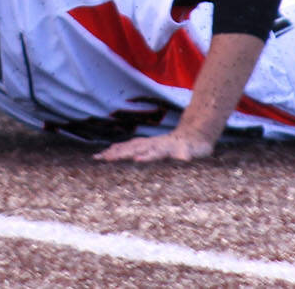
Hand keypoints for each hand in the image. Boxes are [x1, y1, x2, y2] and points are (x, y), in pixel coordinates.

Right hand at [94, 128, 216, 162]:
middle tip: (104, 158)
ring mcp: (149, 143)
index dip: (145, 156)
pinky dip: (117, 150)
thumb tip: (186, 157)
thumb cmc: (195, 147)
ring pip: (129, 147)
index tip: (135, 159)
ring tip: (99, 157)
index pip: (153, 152)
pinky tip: (107, 153)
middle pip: (135, 148)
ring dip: (114, 152)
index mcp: (165, 147)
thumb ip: (188, 153)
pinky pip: (128, 147)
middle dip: (120, 153)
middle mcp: (154, 144)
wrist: (192, 135)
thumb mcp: (195, 151)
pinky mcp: (146, 145)